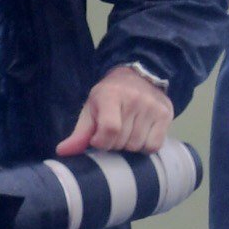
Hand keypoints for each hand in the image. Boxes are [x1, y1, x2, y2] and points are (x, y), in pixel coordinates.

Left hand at [56, 64, 173, 157]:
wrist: (139, 77)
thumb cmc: (109, 96)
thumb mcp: (91, 110)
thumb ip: (79, 133)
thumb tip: (62, 151)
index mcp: (111, 96)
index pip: (110, 129)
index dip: (102, 142)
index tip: (98, 140)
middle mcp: (135, 100)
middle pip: (123, 142)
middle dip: (114, 145)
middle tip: (114, 134)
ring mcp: (153, 107)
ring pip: (138, 146)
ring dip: (129, 147)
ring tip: (127, 133)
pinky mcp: (166, 115)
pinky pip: (154, 146)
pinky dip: (145, 147)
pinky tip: (140, 135)